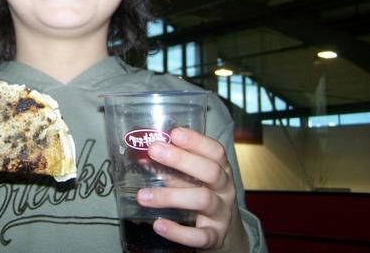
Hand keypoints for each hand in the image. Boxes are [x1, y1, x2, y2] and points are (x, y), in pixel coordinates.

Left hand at [136, 128, 247, 251]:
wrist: (227, 234)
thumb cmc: (205, 196)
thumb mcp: (194, 180)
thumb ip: (172, 170)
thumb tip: (142, 157)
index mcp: (221, 170)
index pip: (216, 151)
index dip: (197, 141)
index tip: (174, 133)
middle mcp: (225, 189)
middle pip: (211, 171)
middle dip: (182, 160)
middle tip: (154, 151)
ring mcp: (222, 213)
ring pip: (203, 200)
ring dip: (170, 196)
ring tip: (142, 196)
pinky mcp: (215, 237)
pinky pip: (199, 236)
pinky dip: (178, 232)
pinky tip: (159, 225)